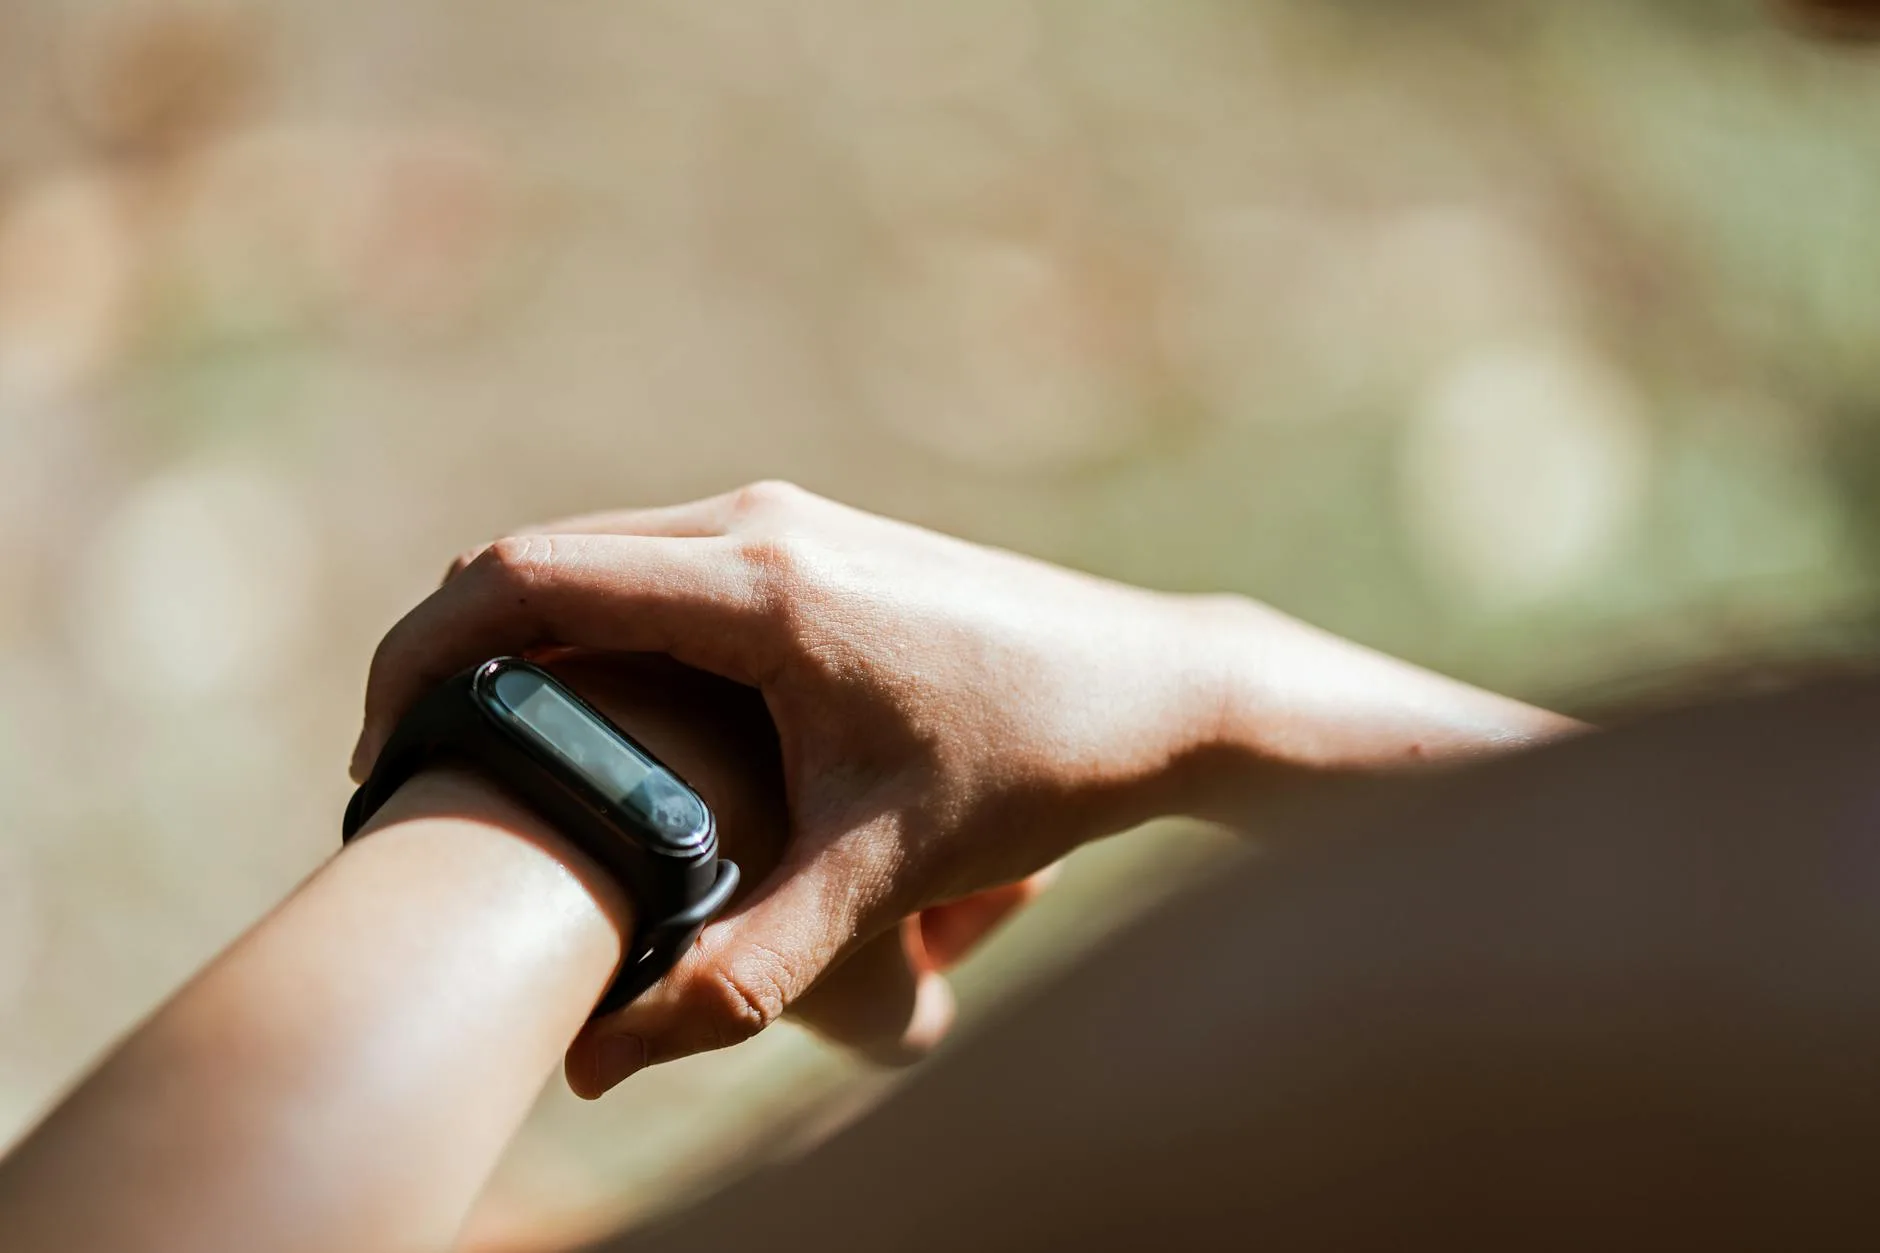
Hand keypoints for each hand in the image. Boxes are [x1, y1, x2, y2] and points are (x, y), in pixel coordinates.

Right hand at [352, 483, 1234, 1090]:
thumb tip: (601, 1063)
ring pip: (598, 557)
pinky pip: (659, 565)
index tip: (380, 759)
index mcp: (758, 582)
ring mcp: (788, 517)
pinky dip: (597, 628)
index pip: (521, 579)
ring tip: (494, 758)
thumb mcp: (882, 875)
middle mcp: (758, 520)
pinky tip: (603, 719)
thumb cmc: (1034, 765)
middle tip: (418, 778)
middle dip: (453, 656)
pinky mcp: (813, 537)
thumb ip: (741, 972)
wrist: (1159, 689)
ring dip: (525, 640)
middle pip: (538, 559)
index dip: (420, 659)